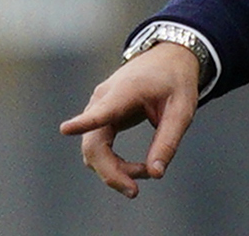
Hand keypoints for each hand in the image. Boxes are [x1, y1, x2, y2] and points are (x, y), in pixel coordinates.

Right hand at [59, 42, 199, 197]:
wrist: (167, 58)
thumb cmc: (176, 81)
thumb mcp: (183, 109)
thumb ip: (168, 141)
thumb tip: (155, 174)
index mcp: (126, 91)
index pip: (102, 110)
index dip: (84, 122)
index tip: (66, 129)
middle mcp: (103, 99)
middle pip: (94, 145)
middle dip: (112, 172)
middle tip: (135, 190)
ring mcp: (97, 107)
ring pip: (93, 151)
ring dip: (114, 169)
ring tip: (146, 172)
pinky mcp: (99, 116)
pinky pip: (97, 147)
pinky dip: (113, 163)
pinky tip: (136, 168)